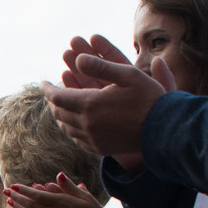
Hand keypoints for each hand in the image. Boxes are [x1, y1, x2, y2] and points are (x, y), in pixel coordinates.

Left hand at [4, 170, 110, 207]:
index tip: (14, 185)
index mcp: (61, 203)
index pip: (37, 195)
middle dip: (17, 197)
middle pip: (30, 205)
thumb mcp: (86, 198)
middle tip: (6, 191)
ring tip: (10, 202)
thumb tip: (59, 175)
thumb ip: (70, 187)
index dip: (24, 190)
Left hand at [44, 35, 164, 160]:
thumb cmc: (149, 98)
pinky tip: (76, 123)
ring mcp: (93, 139)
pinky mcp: (100, 149)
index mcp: (90, 104)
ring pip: (67, 128)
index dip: (47, 89)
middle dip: (53, 101)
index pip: (57, 96)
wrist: (165, 130)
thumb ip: (101, 65)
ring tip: (61, 106)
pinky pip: (78, 139)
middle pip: (59, 113)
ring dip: (61, 116)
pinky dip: (72, 129)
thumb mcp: (127, 74)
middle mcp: (87, 124)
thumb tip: (78, 59)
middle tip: (51, 93)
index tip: (42, 82)